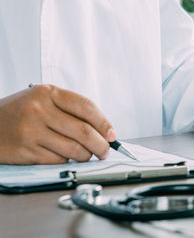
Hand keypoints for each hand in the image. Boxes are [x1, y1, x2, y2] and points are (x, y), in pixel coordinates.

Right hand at [0, 85, 115, 163]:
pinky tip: (64, 157)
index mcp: (48, 93)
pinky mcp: (27, 151)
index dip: (104, 123)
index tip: (112, 135)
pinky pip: (59, 160)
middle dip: (101, 145)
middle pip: (84, 131)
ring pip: (74, 149)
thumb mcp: (42, 100)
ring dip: (86, 156)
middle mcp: (39, 110)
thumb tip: (104, 130)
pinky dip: (67, 161)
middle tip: (105, 151)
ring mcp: (32, 131)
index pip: (86, 107)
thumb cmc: (19, 113)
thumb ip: (70, 110)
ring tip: (86, 155)